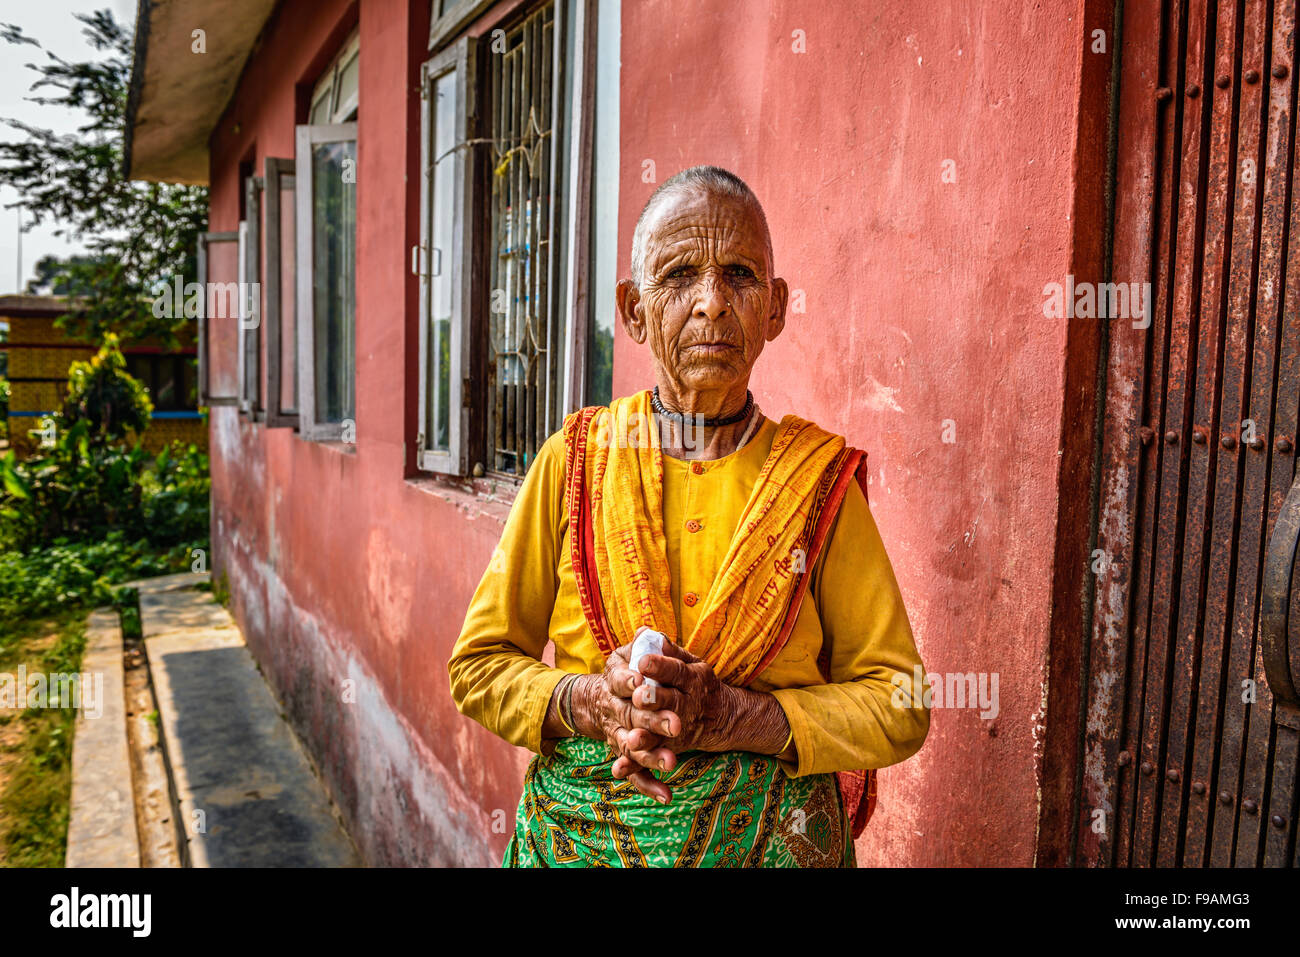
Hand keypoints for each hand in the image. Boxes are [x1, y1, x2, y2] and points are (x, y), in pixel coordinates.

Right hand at [571, 642, 676, 803]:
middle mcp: (613, 708)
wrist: (595, 701)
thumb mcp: (626, 654)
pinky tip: (666, 795)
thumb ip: (641, 645)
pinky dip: (648, 784)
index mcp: (613, 681)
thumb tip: (649, 632)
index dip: (627, 680)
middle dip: (652, 721)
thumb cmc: (623, 673)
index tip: (639, 681)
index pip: (618, 679)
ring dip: (651, 755)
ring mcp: (616, 733)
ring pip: (631, 746)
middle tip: (676, 725)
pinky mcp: (624, 753)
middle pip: (631, 715)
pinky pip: (634, 772)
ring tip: (671, 762)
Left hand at [629, 638, 742, 753]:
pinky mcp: (673, 746)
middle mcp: (690, 703)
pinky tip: (623, 765)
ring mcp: (682, 727)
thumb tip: (644, 632)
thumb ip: (667, 650)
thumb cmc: (695, 681)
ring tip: (632, 739)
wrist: (719, 716)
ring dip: (648, 737)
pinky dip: (641, 764)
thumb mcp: (689, 662)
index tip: (643, 661)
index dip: (660, 666)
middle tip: (638, 696)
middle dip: (655, 700)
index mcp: (693, 678)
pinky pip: (656, 755)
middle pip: (672, 701)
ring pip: (664, 733)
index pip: (676, 670)